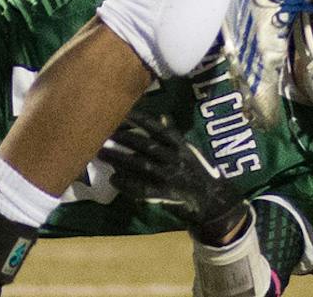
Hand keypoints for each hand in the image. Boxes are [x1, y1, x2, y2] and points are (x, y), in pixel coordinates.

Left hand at [102, 110, 248, 243]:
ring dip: (120, 158)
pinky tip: (113, 179)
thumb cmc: (198, 171)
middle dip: (124, 138)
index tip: (124, 113)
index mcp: (180, 146)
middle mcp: (175, 159)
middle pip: (146, 145)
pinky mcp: (165, 194)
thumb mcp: (190, 150)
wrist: (211, 199)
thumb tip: (162, 116)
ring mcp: (170, 177)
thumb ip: (174, 134)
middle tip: (105, 132)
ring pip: (141, 165)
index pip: (159, 129)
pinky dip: (127, 184)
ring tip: (102, 153)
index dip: (141, 120)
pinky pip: (143, 188)